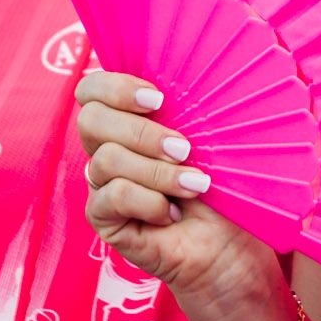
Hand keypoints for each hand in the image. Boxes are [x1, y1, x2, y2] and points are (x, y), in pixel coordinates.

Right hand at [76, 70, 282, 314]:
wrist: (229, 244)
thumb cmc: (223, 186)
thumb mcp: (207, 138)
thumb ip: (186, 109)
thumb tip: (185, 77)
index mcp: (129, 122)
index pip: (92, 91)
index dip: (115, 87)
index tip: (158, 100)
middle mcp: (108, 149)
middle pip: (90, 120)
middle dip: (141, 132)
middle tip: (184, 148)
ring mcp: (102, 185)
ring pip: (106, 160)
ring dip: (158, 172)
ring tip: (194, 185)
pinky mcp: (104, 219)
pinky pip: (111, 195)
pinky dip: (149, 201)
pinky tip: (171, 213)